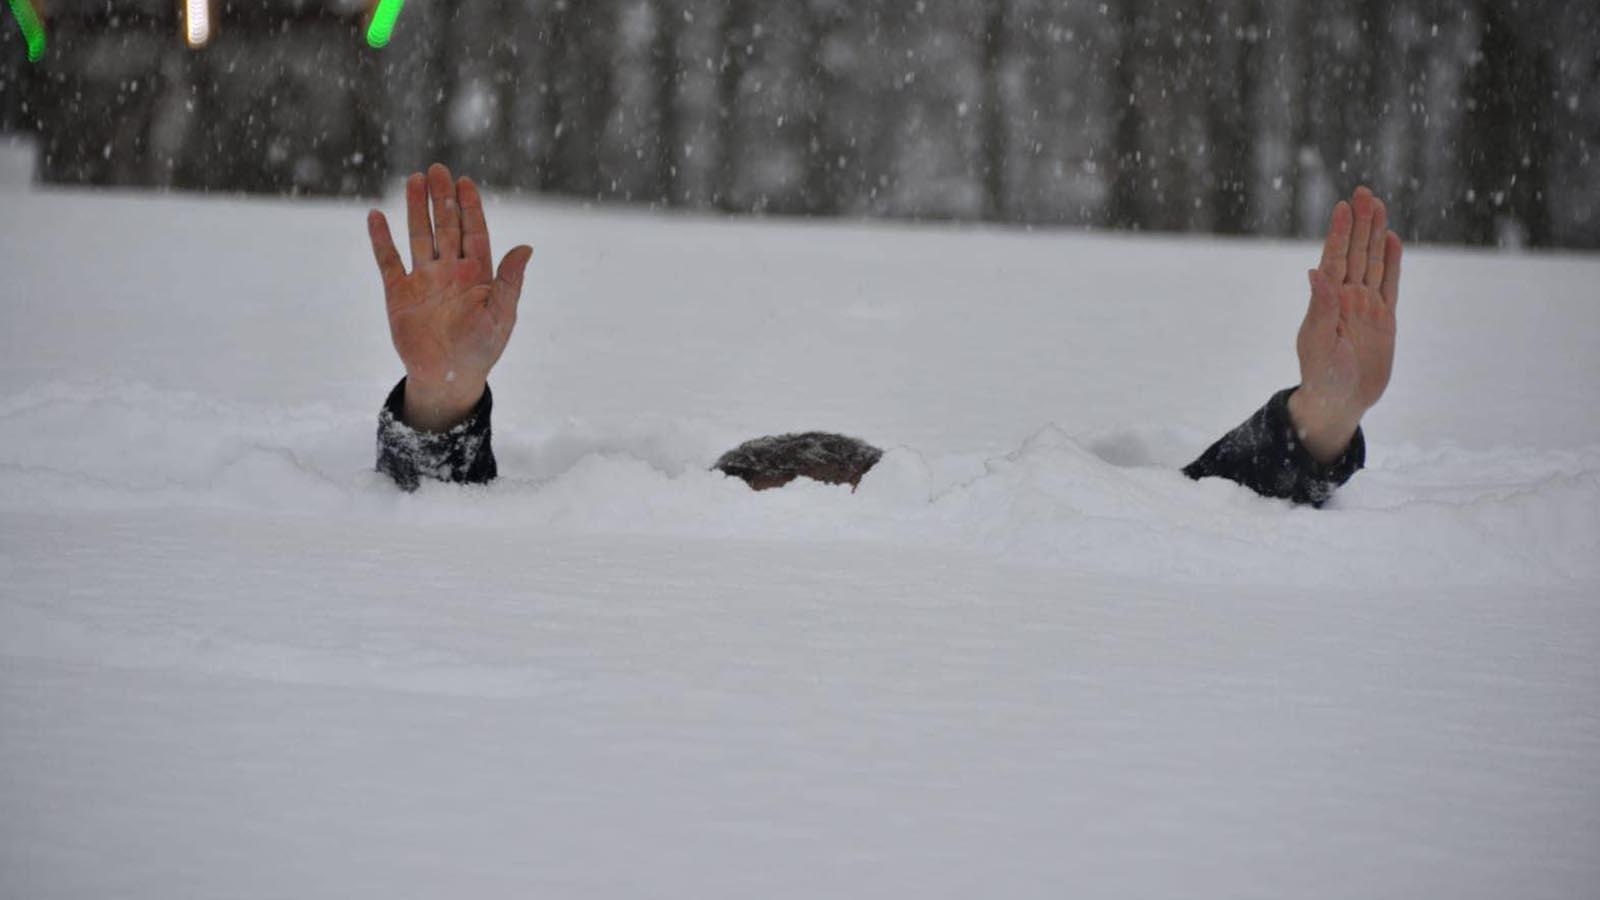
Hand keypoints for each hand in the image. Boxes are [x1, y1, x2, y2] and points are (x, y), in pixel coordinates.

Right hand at [367, 163, 532, 430]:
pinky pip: (388, 261)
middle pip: (445, 226)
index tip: (464, 181)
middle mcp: (450, 271)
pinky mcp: (399, 293)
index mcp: (477, 274)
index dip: (469, 207)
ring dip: (416, 209)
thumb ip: (510, 280)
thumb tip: (527, 247)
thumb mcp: (501, 315)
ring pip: (419, 236)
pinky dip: (381, 239)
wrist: (447, 377)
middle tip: (438, 169)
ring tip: (413, 180)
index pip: (473, 232)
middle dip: (442, 198)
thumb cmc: (481, 349)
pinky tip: (376, 216)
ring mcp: (423, 279)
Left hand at [1289, 186, 1401, 463]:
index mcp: (1328, 301)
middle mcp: (1347, 298)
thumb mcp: (1319, 343)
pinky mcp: (1385, 319)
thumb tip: (1315, 272)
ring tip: (1377, 205)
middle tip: (1363, 192)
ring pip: (1373, 262)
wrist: (1340, 401)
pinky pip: (1390, 284)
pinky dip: (1392, 262)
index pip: (1335, 259)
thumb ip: (1320, 308)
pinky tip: (1392, 240)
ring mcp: (1367, 306)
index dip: (1340, 233)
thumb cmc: (1322, 376)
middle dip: (1359, 223)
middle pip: (1356, 253)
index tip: (1342, 206)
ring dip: (1375, 234)